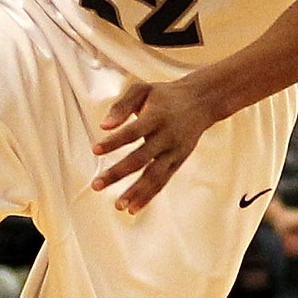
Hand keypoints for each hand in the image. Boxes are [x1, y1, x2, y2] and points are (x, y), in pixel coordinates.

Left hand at [92, 75, 215, 213]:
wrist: (202, 101)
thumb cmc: (166, 95)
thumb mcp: (143, 89)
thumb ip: (122, 106)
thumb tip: (103, 126)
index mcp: (156, 116)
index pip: (132, 132)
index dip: (114, 141)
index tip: (95, 150)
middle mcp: (166, 136)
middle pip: (140, 158)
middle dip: (117, 173)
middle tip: (96, 185)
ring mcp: (174, 151)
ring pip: (154, 175)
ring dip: (136, 192)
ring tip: (119, 205)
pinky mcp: (178, 161)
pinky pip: (162, 181)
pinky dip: (148, 195)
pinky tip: (134, 207)